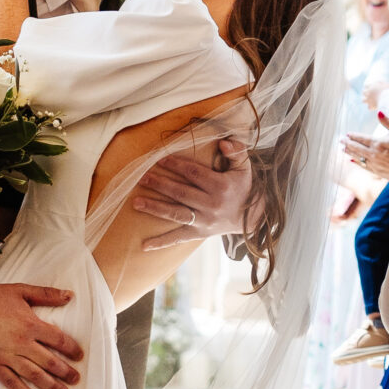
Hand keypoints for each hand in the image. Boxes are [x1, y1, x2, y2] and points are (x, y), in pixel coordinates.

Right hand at [0, 275, 82, 388]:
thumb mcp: (22, 290)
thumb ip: (47, 294)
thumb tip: (70, 295)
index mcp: (30, 324)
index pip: (58, 340)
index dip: (72, 349)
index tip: (80, 356)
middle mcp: (20, 342)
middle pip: (49, 361)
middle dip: (66, 372)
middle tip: (76, 380)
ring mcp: (6, 355)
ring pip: (34, 375)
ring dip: (51, 386)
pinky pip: (10, 382)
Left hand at [133, 139, 252, 251]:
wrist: (252, 217)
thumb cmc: (242, 186)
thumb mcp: (244, 167)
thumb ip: (236, 151)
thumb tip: (223, 142)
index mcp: (221, 187)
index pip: (194, 173)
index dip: (176, 166)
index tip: (160, 160)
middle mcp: (212, 205)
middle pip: (181, 193)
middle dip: (160, 184)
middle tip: (141, 177)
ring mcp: (204, 221)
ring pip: (176, 214)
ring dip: (155, 208)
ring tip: (136, 202)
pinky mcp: (199, 234)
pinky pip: (178, 238)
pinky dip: (161, 243)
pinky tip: (144, 245)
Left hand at [344, 113, 388, 180]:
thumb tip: (379, 112)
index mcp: (378, 143)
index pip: (361, 138)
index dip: (353, 136)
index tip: (346, 134)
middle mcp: (374, 154)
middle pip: (357, 148)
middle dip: (348, 143)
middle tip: (340, 140)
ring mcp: (375, 164)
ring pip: (358, 157)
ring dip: (350, 152)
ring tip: (343, 149)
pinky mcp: (379, 172)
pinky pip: (364, 167)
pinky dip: (357, 163)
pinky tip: (352, 161)